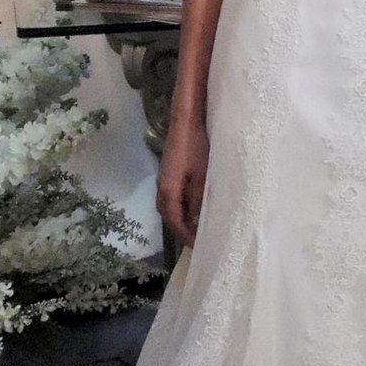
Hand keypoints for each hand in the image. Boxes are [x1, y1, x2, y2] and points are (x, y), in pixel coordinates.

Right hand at [156, 118, 208, 247]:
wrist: (186, 119)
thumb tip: (197, 223)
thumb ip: (199, 200)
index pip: (174, 221)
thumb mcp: (203, 176)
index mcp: (168, 190)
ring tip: (197, 226)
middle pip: (169, 215)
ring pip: (170, 205)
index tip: (198, 246)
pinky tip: (195, 205)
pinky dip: (183, 205)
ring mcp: (165, 178)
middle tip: (198, 240)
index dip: (185, 235)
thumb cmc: (196, 146)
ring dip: (182, 217)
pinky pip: (174, 195)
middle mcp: (162, 186)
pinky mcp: (171, 170)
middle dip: (182, 229)